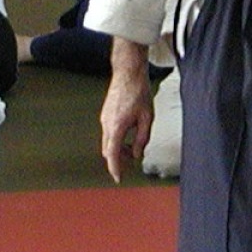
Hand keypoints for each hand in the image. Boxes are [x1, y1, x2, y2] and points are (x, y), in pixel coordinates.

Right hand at [100, 39, 153, 182]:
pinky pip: (108, 132)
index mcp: (117, 126)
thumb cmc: (139, 92)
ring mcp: (104, 118)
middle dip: (118, 159)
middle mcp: (106, 123)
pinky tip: (128, 135)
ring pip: (107, 141)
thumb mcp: (147, 118)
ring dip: (118, 149)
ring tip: (132, 149)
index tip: (118, 178)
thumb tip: (137, 154)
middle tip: (130, 164)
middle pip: (108, 150)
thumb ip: (142, 139)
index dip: (115, 168)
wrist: (128, 72)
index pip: (112, 154)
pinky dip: (116, 139)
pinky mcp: (105, 113)